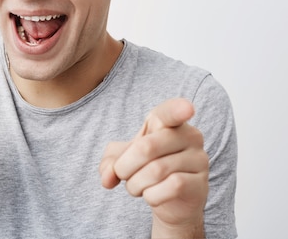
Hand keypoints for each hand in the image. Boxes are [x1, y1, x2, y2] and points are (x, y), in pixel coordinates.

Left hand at [100, 99, 208, 233]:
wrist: (170, 201)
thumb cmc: (146, 169)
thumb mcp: (123, 159)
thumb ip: (110, 163)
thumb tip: (107, 178)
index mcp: (168, 122)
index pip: (171, 112)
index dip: (178, 109)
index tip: (187, 109)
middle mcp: (189, 136)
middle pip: (147, 147)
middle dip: (124, 167)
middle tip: (122, 174)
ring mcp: (198, 160)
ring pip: (156, 171)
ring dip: (136, 184)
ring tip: (136, 187)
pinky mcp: (200, 184)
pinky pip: (171, 188)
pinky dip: (152, 196)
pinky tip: (152, 196)